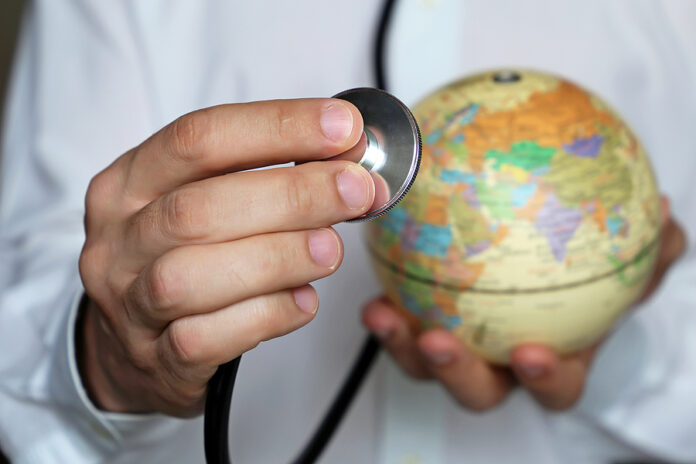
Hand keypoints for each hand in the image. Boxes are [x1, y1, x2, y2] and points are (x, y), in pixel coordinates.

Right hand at [78, 99, 373, 415]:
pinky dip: (265, 317)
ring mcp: (128, 303)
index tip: (343, 127)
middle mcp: (120, 240)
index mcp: (130, 182)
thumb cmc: (183, 258)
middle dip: (291, 194)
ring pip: (191, 277)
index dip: (276, 127)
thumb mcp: (204, 203)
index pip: (199, 138)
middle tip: (356, 190)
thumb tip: (351, 164)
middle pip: (198, 208)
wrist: (132, 347)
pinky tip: (303, 301)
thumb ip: (265, 179)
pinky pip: (203, 340)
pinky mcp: (155, 360)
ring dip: (277, 257)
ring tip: (331, 249)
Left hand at [363, 196, 685, 410]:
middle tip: (440, 342)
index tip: (533, 354)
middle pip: (477, 388)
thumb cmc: (583, 279)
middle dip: (456, 374)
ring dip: (402, 343)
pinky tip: (373, 278)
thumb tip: (666, 219)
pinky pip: (398, 316)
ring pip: (424, 361)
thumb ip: (647, 250)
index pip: (554, 384)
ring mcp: (457, 343)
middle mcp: (499, 361)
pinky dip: (384, 306)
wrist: (544, 267)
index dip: (544, 379)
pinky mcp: (419, 316)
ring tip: (386, 314)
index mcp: (549, 358)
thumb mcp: (623, 260)